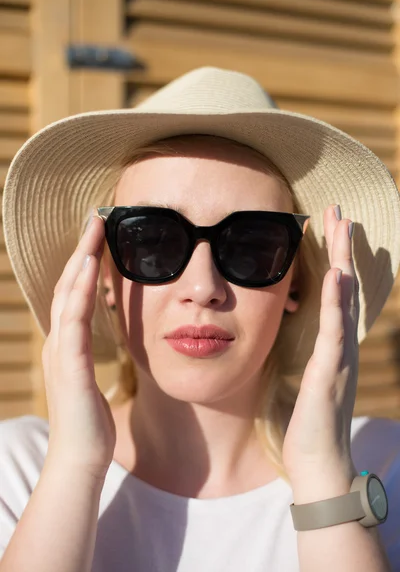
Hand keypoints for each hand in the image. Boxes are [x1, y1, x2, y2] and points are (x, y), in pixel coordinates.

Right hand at [43, 214, 115, 481]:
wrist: (79, 461)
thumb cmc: (89, 424)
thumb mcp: (89, 381)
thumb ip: (88, 356)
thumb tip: (99, 339)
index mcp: (66, 345)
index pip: (73, 294)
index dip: (83, 264)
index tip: (99, 237)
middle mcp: (59, 342)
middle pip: (68, 286)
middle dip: (81, 250)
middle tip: (95, 218)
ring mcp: (61, 352)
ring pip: (69, 294)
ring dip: (80, 260)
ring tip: (93, 231)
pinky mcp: (70, 365)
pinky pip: (75, 318)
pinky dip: (81, 289)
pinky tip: (91, 266)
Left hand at [282, 204, 358, 496]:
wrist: (318, 462)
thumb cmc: (308, 421)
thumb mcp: (302, 375)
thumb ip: (302, 350)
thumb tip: (284, 327)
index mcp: (331, 342)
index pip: (333, 291)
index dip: (332, 256)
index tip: (327, 225)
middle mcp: (341, 343)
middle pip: (343, 285)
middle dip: (341, 247)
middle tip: (339, 210)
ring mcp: (340, 355)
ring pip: (344, 299)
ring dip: (344, 261)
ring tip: (344, 227)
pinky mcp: (330, 372)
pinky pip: (335, 331)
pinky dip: (336, 302)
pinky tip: (336, 276)